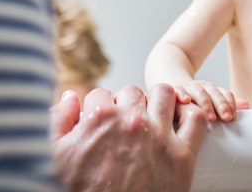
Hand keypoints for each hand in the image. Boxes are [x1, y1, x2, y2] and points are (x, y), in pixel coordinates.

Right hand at [50, 84, 207, 191]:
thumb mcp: (56, 158)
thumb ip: (60, 121)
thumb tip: (70, 96)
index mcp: (100, 118)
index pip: (101, 93)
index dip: (100, 108)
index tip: (103, 122)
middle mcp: (132, 120)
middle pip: (132, 92)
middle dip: (127, 105)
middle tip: (126, 125)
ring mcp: (160, 136)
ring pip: (165, 93)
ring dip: (157, 102)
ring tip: (152, 118)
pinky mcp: (183, 155)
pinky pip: (195, 119)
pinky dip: (190, 115)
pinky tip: (180, 123)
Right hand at [174, 79, 249, 121]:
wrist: (171, 91)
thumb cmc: (194, 103)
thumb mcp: (211, 102)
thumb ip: (227, 104)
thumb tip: (246, 104)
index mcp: (212, 91)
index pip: (225, 94)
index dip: (230, 104)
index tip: (233, 118)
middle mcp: (201, 87)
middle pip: (214, 93)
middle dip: (221, 105)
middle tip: (226, 118)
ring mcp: (188, 88)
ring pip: (199, 93)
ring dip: (205, 104)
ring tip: (209, 117)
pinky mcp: (173, 91)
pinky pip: (177, 91)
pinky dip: (181, 94)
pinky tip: (185, 101)